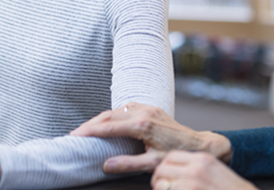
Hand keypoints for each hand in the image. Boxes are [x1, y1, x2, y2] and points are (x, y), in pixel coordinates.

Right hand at [70, 102, 231, 173]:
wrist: (198, 143)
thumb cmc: (177, 154)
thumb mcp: (153, 163)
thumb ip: (128, 164)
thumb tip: (105, 165)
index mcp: (142, 125)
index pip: (109, 127)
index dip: (90, 131)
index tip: (75, 136)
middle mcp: (143, 112)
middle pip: (109, 115)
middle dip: (90, 124)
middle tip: (75, 133)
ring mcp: (147, 108)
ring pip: (116, 110)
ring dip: (101, 118)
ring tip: (87, 128)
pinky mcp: (151, 108)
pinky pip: (126, 107)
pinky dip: (113, 114)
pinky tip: (107, 121)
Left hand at [151, 151, 257, 189]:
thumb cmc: (230, 188)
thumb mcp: (214, 168)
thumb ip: (196, 165)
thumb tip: (177, 168)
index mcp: (202, 159)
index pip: (171, 156)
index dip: (164, 165)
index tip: (163, 172)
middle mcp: (195, 170)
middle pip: (162, 169)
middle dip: (157, 179)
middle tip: (160, 186)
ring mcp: (192, 185)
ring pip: (162, 185)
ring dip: (160, 189)